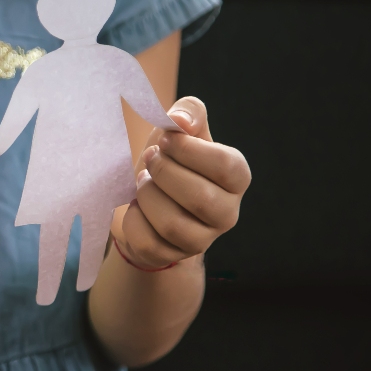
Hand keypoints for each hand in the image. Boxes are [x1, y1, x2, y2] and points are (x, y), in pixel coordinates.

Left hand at [120, 97, 250, 267]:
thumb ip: (187, 114)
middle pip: (199, 197)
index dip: (188, 150)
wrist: (148, 200)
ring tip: (143, 183)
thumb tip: (181, 121)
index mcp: (235, 177)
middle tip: (149, 159)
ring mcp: (202, 239)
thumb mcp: (179, 132)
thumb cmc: (170, 162)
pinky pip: (149, 243)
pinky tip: (136, 208)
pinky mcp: (174, 256)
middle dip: (164, 173)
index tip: (164, 140)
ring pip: (172, 224)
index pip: (225, 166)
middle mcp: (227, 212)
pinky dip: (134, 220)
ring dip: (148, 196)